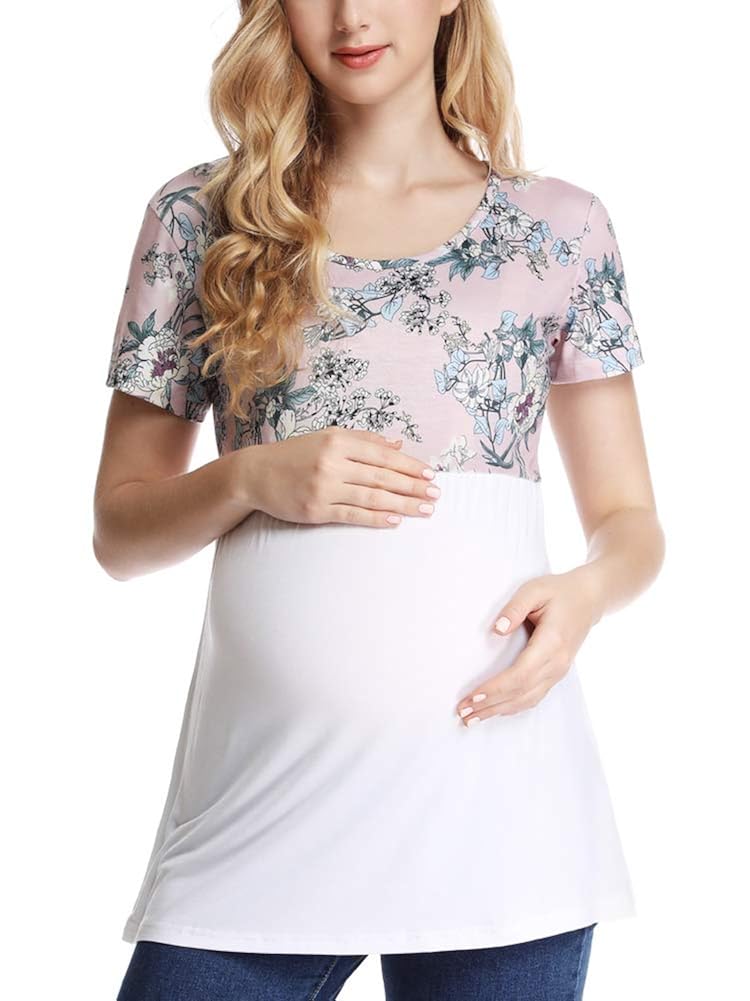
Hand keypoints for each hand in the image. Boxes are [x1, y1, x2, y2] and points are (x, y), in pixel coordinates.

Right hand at [243, 426, 440, 527]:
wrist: (255, 474)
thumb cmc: (294, 455)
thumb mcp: (327, 437)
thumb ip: (363, 439)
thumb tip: (398, 443)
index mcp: (337, 441)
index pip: (383, 454)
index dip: (409, 465)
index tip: (430, 474)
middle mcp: (332, 463)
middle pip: (382, 476)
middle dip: (413, 487)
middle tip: (436, 495)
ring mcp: (324, 488)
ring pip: (372, 497)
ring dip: (403, 504)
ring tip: (425, 510)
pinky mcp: (316, 511)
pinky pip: (352, 516)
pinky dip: (376, 518)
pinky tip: (395, 520)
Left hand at [455, 569, 601, 724]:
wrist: (589, 599)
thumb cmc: (559, 592)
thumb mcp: (535, 590)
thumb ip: (515, 608)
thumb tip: (497, 630)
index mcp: (551, 644)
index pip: (520, 675)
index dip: (495, 689)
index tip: (472, 697)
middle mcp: (557, 663)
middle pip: (520, 693)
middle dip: (490, 705)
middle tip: (462, 713)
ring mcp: (558, 671)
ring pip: (527, 700)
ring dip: (498, 711)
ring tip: (471, 719)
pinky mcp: (556, 673)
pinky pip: (533, 697)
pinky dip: (512, 707)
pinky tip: (495, 711)